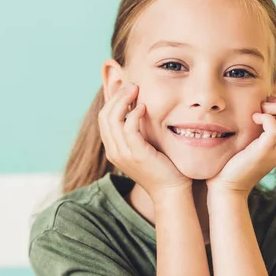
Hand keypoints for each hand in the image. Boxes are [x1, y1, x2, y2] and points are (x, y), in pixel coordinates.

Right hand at [98, 82, 191, 200]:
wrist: (171, 190)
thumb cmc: (162, 167)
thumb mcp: (145, 147)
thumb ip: (138, 131)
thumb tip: (139, 108)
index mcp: (113, 149)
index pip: (104, 118)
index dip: (112, 99)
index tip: (124, 86)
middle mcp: (114, 151)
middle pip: (104, 116)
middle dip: (116, 96)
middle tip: (131, 84)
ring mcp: (123, 154)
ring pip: (113, 119)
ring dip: (123, 100)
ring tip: (136, 89)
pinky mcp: (137, 155)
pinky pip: (129, 129)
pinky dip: (134, 114)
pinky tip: (144, 107)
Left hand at [206, 96, 275, 195]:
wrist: (227, 188)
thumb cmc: (233, 166)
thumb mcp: (249, 145)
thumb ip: (256, 132)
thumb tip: (252, 113)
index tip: (266, 104)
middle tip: (265, 104)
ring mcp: (275, 151)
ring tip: (261, 110)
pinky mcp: (263, 153)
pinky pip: (275, 130)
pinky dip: (266, 118)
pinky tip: (253, 118)